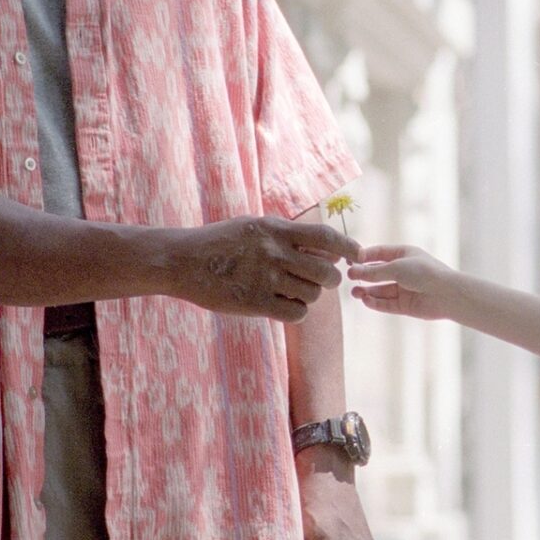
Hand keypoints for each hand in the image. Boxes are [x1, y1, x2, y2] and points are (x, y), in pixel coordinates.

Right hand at [167, 217, 361, 322]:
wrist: (183, 261)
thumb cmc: (220, 242)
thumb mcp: (254, 226)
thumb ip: (287, 234)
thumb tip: (325, 246)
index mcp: (276, 229)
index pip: (326, 237)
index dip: (347, 248)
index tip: (356, 255)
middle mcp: (275, 252)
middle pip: (326, 272)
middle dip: (329, 280)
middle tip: (320, 281)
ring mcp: (266, 278)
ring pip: (312, 295)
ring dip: (308, 296)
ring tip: (291, 290)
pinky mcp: (256, 302)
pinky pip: (296, 313)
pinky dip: (295, 311)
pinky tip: (282, 305)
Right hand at [346, 245, 460, 319]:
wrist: (447, 294)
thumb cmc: (424, 273)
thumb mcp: (396, 268)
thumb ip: (373, 272)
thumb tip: (352, 271)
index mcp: (403, 254)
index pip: (378, 253)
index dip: (363, 257)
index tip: (348, 261)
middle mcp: (403, 271)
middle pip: (378, 273)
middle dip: (363, 276)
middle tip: (348, 278)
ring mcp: (404, 289)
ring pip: (380, 290)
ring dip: (367, 291)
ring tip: (355, 293)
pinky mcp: (405, 305)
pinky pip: (386, 304)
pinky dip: (375, 303)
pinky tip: (365, 300)